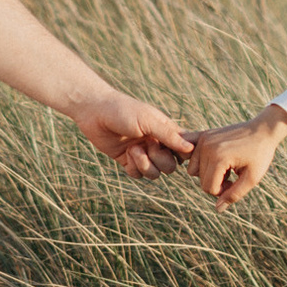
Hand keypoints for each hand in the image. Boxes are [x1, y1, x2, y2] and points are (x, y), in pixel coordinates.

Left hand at [73, 90, 195, 178]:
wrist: (95, 112)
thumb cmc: (124, 111)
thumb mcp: (149, 121)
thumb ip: (169, 136)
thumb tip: (191, 150)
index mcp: (166, 132)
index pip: (184, 149)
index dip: (183, 155)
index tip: (173, 150)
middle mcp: (157, 144)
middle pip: (170, 166)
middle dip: (160, 160)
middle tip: (148, 146)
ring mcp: (143, 153)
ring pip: (155, 173)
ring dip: (145, 164)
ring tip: (133, 150)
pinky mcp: (128, 161)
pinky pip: (138, 175)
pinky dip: (134, 168)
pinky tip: (126, 154)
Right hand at [192, 107, 286, 206]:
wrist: (263, 129)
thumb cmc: (260, 154)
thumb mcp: (252, 178)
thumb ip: (234, 195)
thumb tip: (218, 209)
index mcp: (219, 158)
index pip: (209, 188)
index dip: (222, 191)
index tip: (236, 183)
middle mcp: (207, 147)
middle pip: (201, 180)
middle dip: (216, 183)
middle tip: (234, 175)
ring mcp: (204, 139)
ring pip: (194, 170)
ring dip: (209, 173)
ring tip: (226, 167)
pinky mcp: (204, 135)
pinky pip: (192, 156)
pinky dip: (202, 162)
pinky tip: (217, 160)